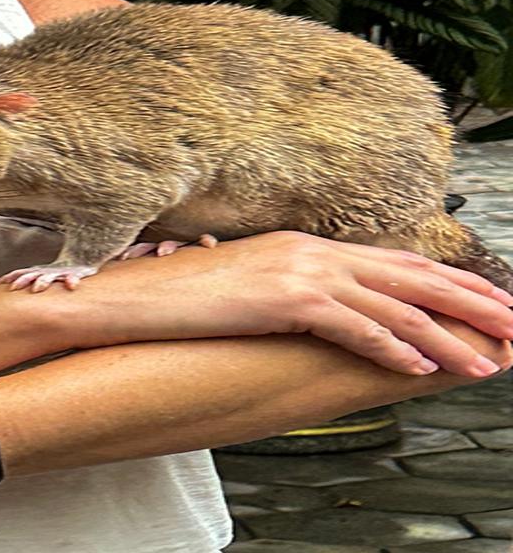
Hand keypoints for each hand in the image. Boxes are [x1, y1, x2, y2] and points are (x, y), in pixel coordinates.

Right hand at [68, 231, 512, 376]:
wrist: (138, 293)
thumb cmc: (184, 292)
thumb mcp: (246, 282)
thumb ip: (287, 287)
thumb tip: (314, 306)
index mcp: (304, 245)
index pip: (389, 258)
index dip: (441, 278)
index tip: (479, 297)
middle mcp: (310, 251)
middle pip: (408, 274)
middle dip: (467, 300)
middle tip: (511, 321)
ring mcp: (299, 273)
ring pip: (393, 304)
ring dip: (445, 335)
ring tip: (484, 358)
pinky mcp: (284, 300)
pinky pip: (354, 327)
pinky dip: (394, 349)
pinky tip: (420, 369)